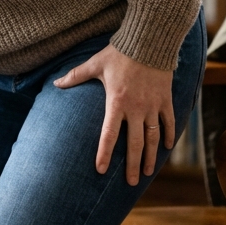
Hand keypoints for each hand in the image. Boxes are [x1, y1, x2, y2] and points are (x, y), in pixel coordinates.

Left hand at [54, 44, 175, 185]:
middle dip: (133, 166)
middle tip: (131, 183)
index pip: (109, 135)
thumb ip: (75, 76)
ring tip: (148, 173)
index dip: (104, 153)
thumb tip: (55, 83)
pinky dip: (170, 136)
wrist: (149, 40)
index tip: (101, 170)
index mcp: (116, 103)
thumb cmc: (120, 52)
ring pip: (153, 138)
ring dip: (151, 157)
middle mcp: (136, 109)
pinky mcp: (165, 100)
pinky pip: (169, 122)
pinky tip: (167, 148)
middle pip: (135, 144)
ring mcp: (153, 106)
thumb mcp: (95, 64)